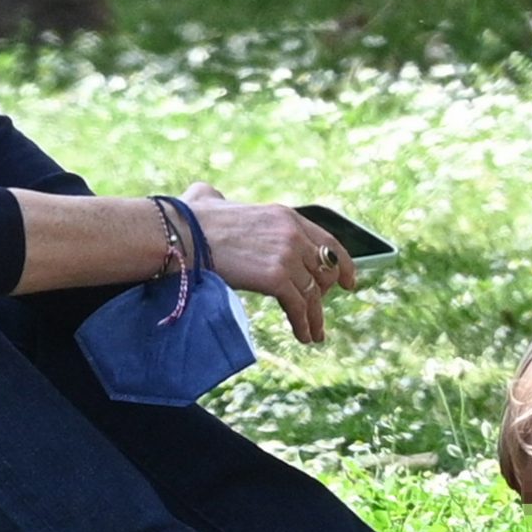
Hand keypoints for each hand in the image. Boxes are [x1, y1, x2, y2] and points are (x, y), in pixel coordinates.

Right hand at [176, 182, 357, 344]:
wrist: (181, 234)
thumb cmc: (188, 219)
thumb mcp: (210, 199)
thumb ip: (217, 198)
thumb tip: (207, 195)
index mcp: (285, 216)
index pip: (328, 242)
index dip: (344, 264)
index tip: (349, 282)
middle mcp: (292, 234)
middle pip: (324, 271)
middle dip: (324, 295)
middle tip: (318, 312)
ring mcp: (287, 255)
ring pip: (313, 293)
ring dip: (315, 318)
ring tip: (314, 335)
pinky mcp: (277, 278)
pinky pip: (300, 306)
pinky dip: (304, 324)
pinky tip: (303, 336)